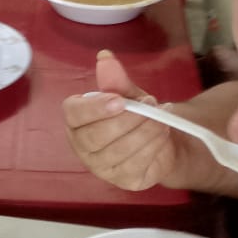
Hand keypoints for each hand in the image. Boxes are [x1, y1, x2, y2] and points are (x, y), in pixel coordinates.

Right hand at [62, 50, 178, 190]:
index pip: (74, 114)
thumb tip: (105, 57)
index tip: (119, 100)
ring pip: (118, 152)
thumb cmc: (136, 115)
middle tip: (151, 105)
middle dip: (127, 120)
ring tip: (162, 119)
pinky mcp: (122, 181)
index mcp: (76, 120)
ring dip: (144, 132)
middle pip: (95, 137)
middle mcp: (82, 146)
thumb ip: (115, 80)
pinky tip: (163, 135)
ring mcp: (100, 167)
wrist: (161, 141)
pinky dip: (153, 147)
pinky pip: (135, 165)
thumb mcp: (128, 94)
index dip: (94, 108)